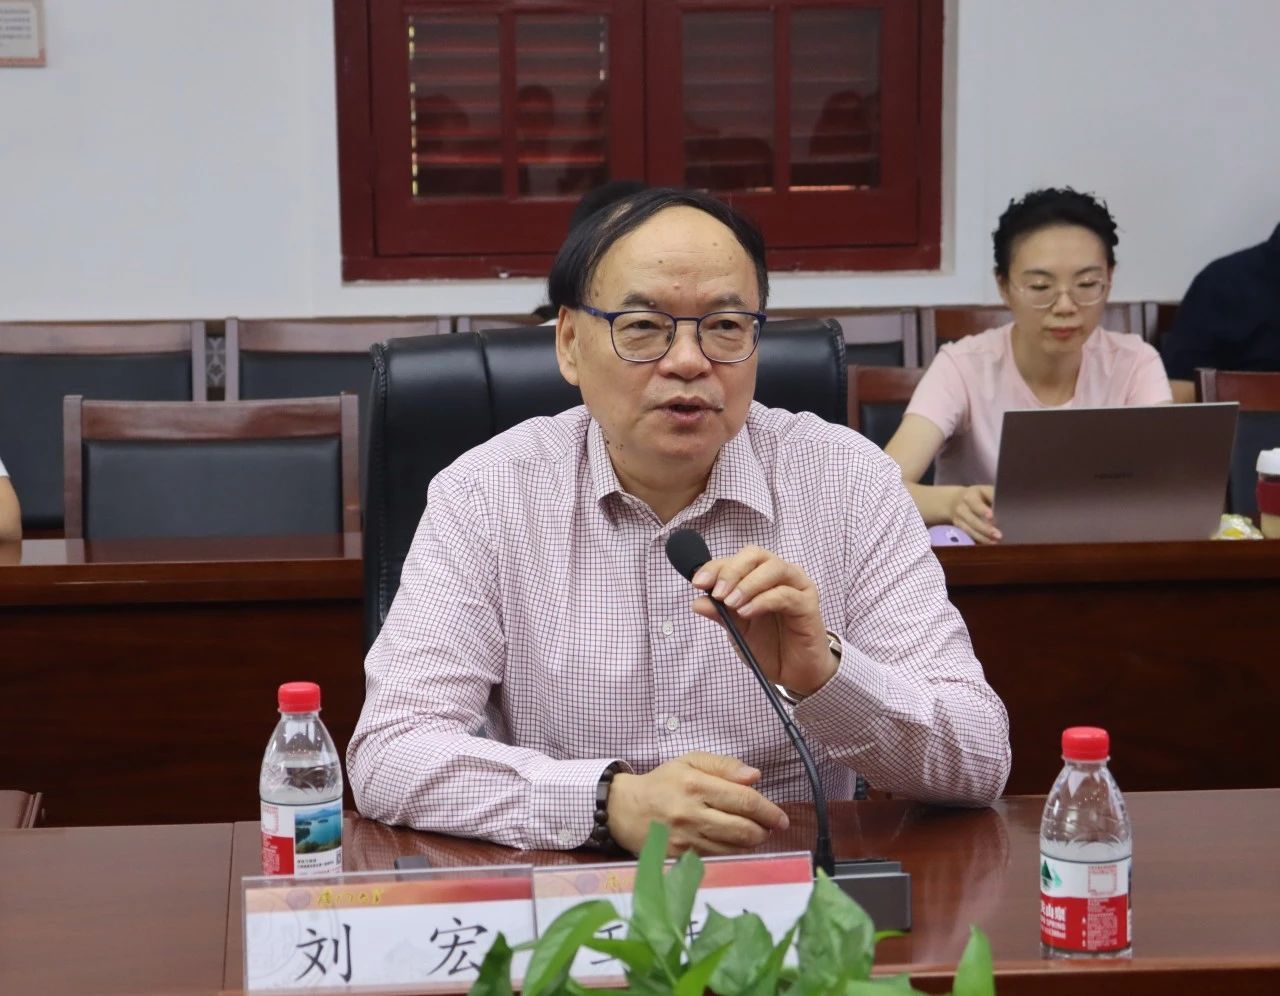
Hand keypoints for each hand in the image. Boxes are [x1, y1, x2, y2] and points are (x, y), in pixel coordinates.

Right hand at [606, 752, 789, 855]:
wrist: (625, 810)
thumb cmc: (663, 782)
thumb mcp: (690, 761)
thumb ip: (724, 765)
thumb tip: (755, 776)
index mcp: (696, 785)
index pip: (744, 800)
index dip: (768, 811)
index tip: (781, 818)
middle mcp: (691, 813)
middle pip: (743, 829)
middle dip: (764, 830)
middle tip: (770, 827)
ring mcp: (685, 839)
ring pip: (733, 848)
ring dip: (750, 843)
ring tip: (753, 834)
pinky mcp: (680, 858)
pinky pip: (717, 859)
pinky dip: (732, 854)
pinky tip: (734, 845)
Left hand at [688, 545, 835, 696]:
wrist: (794, 672)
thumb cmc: (768, 645)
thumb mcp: (737, 630)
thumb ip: (720, 614)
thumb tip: (697, 602)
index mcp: (760, 575)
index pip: (736, 559)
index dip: (715, 567)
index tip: (698, 582)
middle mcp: (780, 575)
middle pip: (755, 555)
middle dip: (732, 571)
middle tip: (718, 594)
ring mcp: (797, 587)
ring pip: (772, 568)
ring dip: (748, 584)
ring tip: (732, 604)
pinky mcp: (808, 604)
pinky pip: (785, 594)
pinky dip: (762, 600)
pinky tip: (747, 613)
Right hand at [950, 485, 1000, 543]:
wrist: (955, 499)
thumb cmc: (980, 496)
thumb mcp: (987, 492)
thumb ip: (996, 498)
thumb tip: (1011, 509)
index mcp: (974, 493)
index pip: (979, 501)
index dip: (984, 510)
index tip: (991, 517)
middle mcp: (964, 503)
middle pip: (973, 517)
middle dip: (985, 527)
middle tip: (998, 535)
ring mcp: (960, 515)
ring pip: (970, 527)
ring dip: (983, 536)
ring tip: (996, 542)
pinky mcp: (958, 525)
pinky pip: (968, 533)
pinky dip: (979, 539)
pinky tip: (989, 543)